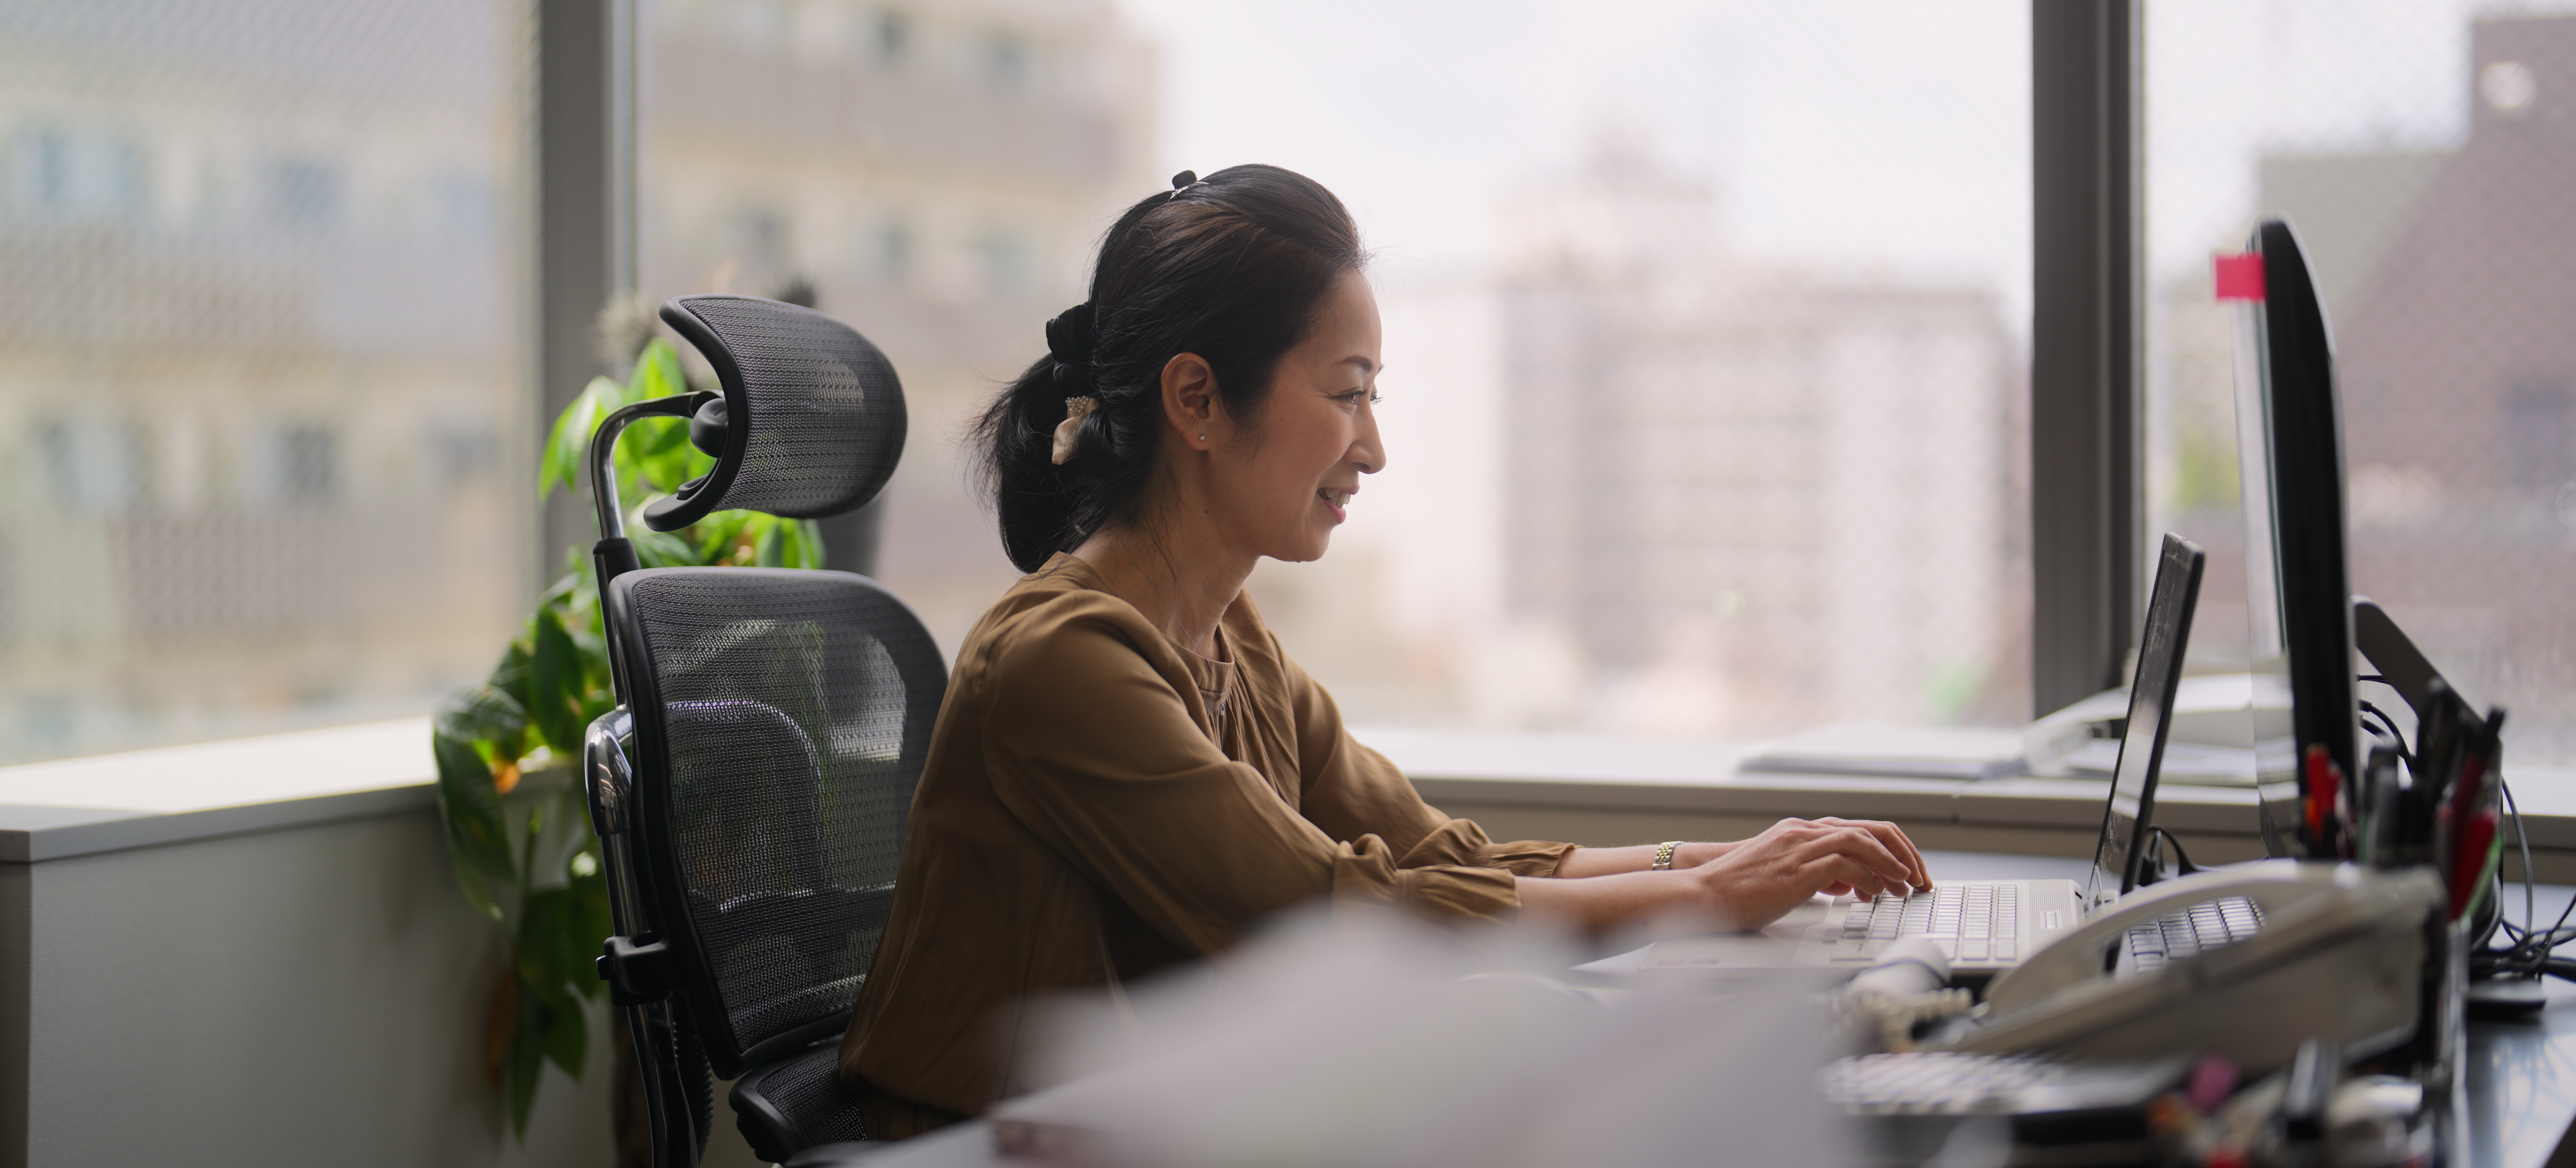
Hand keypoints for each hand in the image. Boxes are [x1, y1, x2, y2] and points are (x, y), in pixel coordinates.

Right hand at [1690, 817, 1930, 929]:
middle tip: (1920, 879)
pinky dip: (1870, 877)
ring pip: (1863, 841)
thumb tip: (1850, 883)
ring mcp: (1800, 846)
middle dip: (1904, 853)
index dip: (1893, 848)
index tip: (1909, 871)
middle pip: (1871, 829)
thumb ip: (1820, 874)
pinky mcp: (1797, 868)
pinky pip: (1846, 864)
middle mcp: (1804, 831)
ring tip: (1907, 886)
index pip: (1861, 828)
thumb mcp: (1787, 876)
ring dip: (1893, 864)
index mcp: (1802, 830)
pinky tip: (1878, 893)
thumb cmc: (1740, 890)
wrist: (1704, 894)